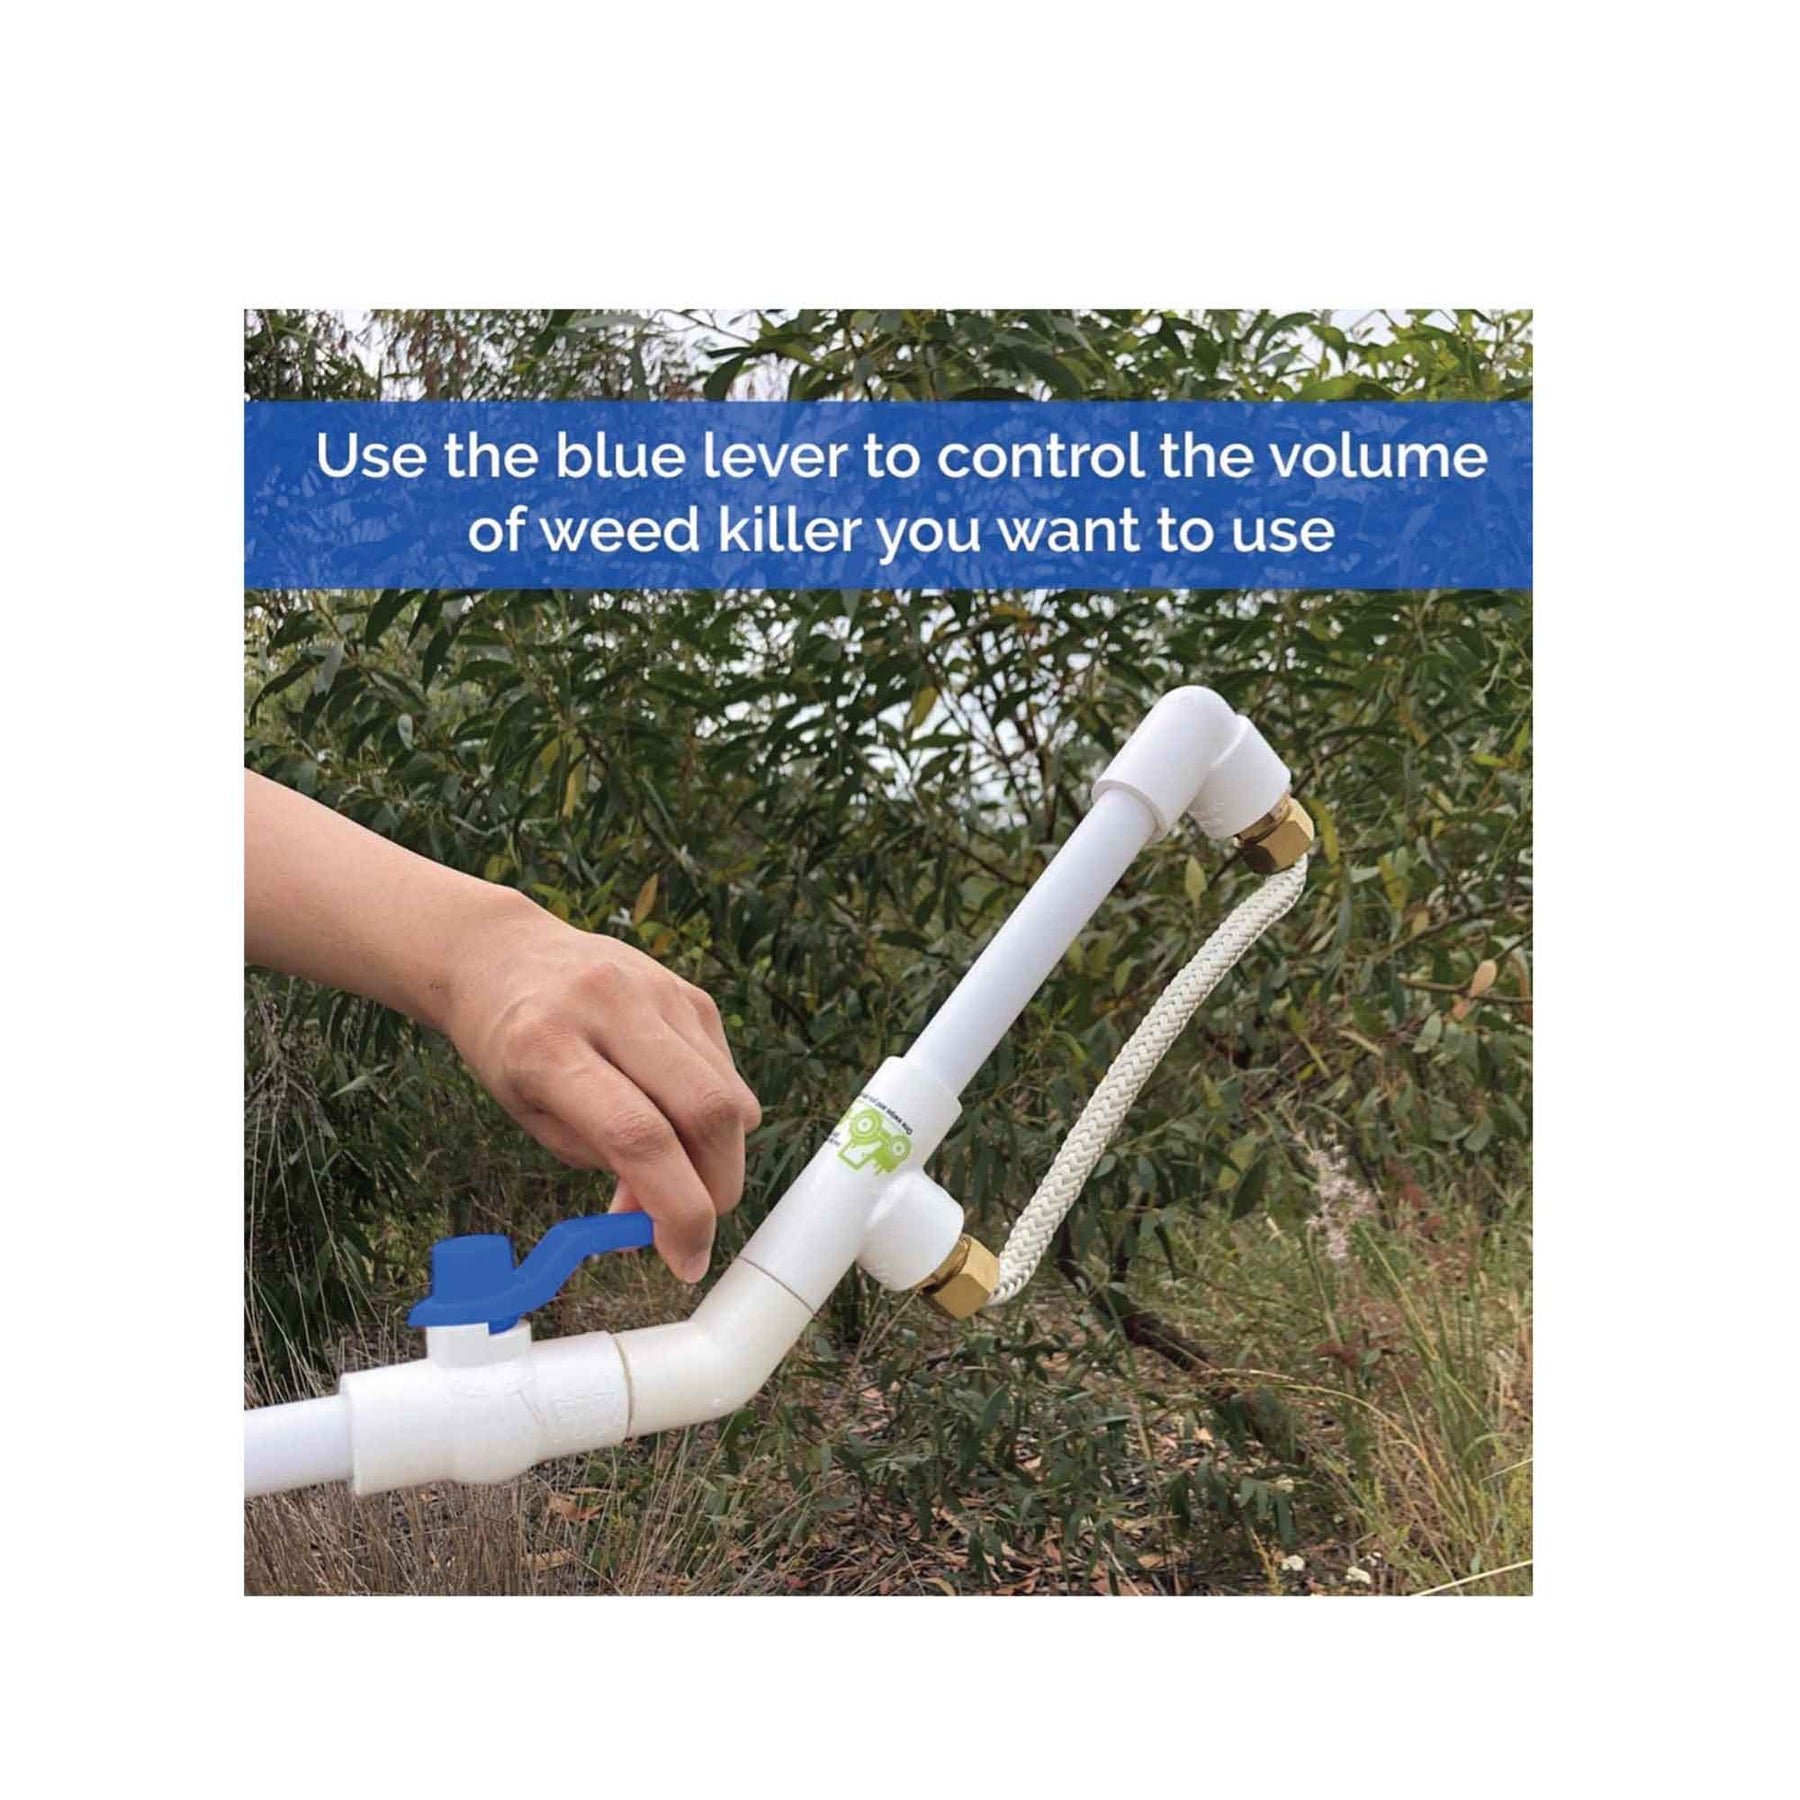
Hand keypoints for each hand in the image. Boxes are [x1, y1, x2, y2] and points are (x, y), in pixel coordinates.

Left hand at [442, 898, 760, 1282]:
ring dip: (719, 1157)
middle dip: (717, 1187)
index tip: (686, 1261)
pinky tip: (676, 1120)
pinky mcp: (689, 991)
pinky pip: (726, 1071)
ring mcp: (658, 991)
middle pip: (705, 1111)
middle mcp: (610, 1008)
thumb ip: (601, 1158)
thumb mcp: (530, 1111)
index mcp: (547, 1046)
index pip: (638, 1136)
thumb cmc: (508, 1045)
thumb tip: (668, 1214)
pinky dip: (715, 1116)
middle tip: (697, 1226)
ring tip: (677, 1171)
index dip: (677, 1209)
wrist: (503, 954)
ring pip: (728, 1094)